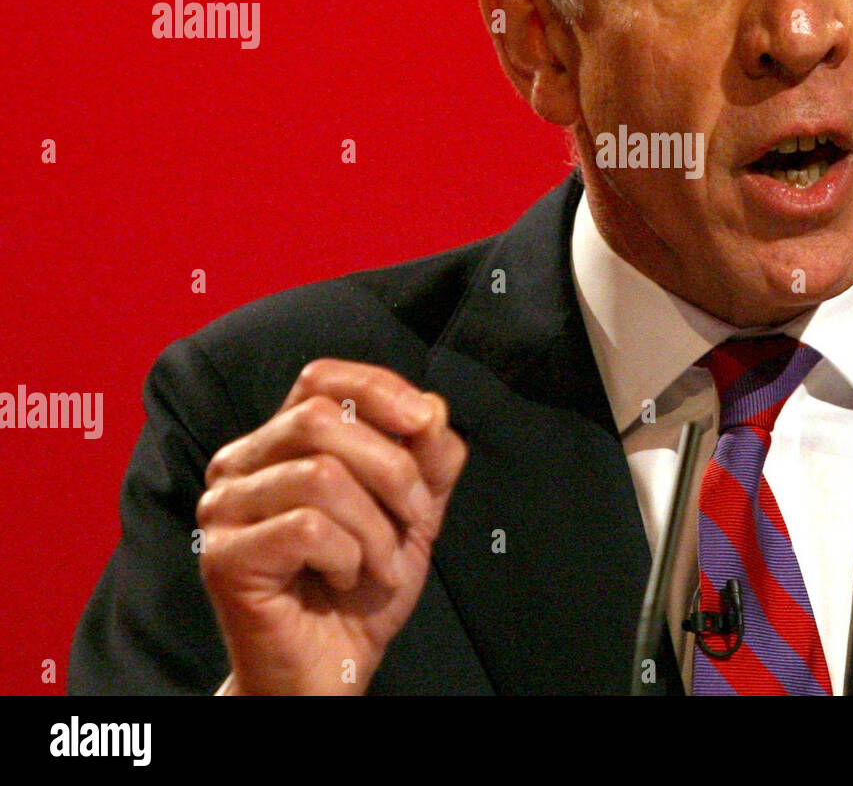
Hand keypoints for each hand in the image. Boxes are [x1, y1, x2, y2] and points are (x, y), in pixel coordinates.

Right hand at [196, 359, 467, 693]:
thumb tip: (431, 407)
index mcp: (280, 440)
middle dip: (391, 468)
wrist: (330, 670)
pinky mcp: (223, 556)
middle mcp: (240, 463)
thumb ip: (428, 456)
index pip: (320, 378)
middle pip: (322, 418)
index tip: (424, 423)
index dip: (378, 387)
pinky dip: (347, 555)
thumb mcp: (412, 510)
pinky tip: (345, 579)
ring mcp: (224, 508)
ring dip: (375, 525)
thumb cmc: (363, 586)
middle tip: (415, 519)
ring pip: (319, 473)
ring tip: (381, 563)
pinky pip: (306, 527)